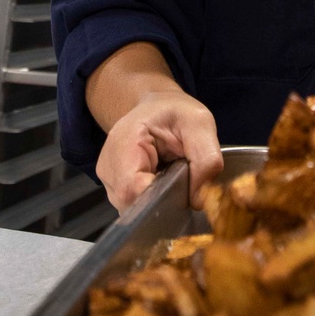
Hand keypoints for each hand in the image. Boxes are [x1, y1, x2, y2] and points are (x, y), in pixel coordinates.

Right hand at [95, 90, 222, 212]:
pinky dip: (151, 198)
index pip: (131, 187)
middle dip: (161, 199)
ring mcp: (109, 177)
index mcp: (125, 141)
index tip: (182, 188)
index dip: (158, 195)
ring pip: (132, 207)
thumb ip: (206, 160)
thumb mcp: (200, 124)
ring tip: (170, 176)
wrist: (157, 108)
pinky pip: (133, 204)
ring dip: (156, 199)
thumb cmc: (175, 113)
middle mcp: (108, 163)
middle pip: (131, 202)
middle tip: (181, 178)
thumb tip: (199, 199)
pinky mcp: (114, 186)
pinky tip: (161, 181)